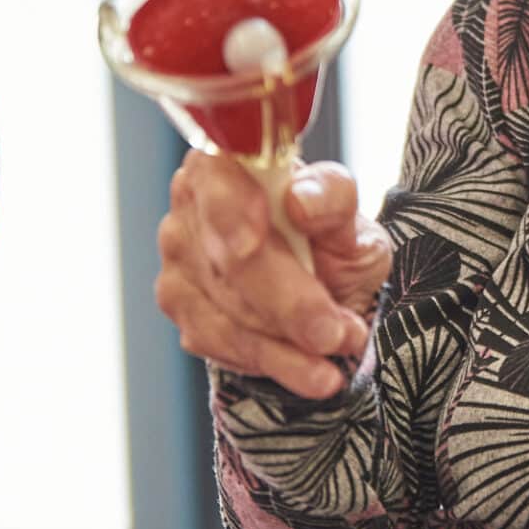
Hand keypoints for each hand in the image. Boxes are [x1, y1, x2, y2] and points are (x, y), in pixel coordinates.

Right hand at [155, 151, 393, 398]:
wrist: (325, 287)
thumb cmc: (333, 240)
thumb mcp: (351, 217)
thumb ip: (334, 199)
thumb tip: (301, 200)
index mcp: (228, 161)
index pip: (220, 182)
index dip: (232, 213)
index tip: (254, 243)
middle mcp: (191, 203)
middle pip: (230, 261)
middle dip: (290, 305)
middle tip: (341, 333)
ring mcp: (176, 257)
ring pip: (226, 311)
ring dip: (288, 343)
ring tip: (340, 349)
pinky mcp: (178, 304)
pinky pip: (219, 341)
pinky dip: (271, 361)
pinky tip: (308, 368)